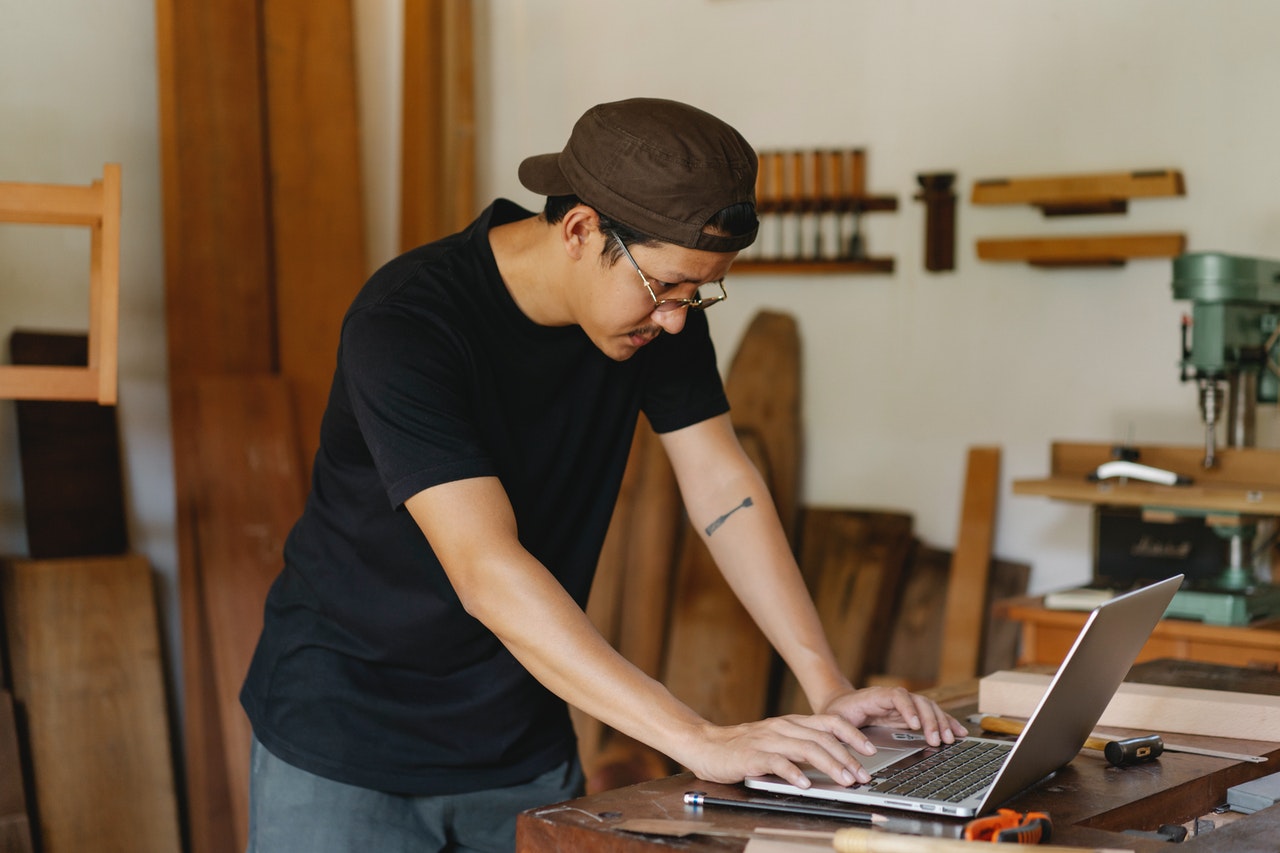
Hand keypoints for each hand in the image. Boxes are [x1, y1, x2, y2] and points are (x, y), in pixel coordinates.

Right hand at [679, 713, 880, 790]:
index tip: (870, 750)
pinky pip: (777, 762)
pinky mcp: (752, 755)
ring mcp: (767, 740)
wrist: (706, 745)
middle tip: (862, 775)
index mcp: (791, 723)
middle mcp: (782, 728)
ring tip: (844, 780)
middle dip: (847, 757)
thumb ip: (801, 745)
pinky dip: (794, 773)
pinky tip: (805, 784)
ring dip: (829, 765)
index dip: (853, 735)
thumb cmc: (743, 746)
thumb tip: (836, 760)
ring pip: (805, 748)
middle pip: (823, 738)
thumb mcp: (777, 740)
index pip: (829, 722)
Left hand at [821, 685, 968, 747]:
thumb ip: (843, 729)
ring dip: (942, 722)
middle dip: (930, 720)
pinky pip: (932, 716)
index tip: (914, 724)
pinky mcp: (910, 715)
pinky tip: (959, 732)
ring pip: (929, 708)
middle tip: (937, 740)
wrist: (840, 704)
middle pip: (918, 702)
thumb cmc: (838, 712)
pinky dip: (946, 722)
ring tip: (951, 739)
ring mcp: (904, 706)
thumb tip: (858, 744)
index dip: (907, 709)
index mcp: (876, 696)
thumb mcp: (834, 719)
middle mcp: (894, 699)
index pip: (897, 697)